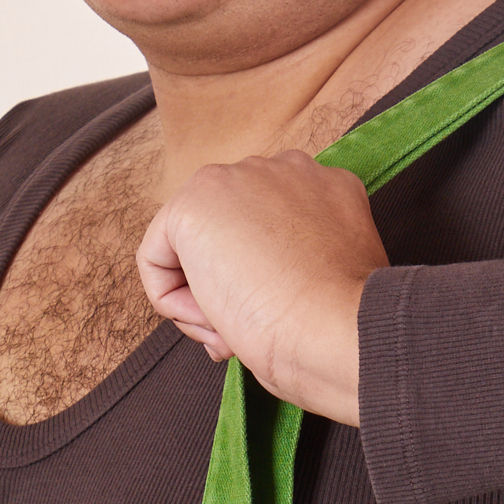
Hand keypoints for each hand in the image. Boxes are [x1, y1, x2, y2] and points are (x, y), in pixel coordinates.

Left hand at [137, 151, 388, 424]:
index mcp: (327, 189)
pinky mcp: (193, 205)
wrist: (343, 333)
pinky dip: (174, 304)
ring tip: (236, 333)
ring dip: (205, 299)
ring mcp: (236, 180)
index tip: (279, 322)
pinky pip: (156, 260)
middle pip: (230, 233)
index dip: (267, 284)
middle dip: (230, 288)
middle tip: (250, 333)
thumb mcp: (336, 284)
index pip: (271, 230)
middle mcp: (283, 170)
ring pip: (192, 246)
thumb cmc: (347, 332)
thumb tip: (255, 292)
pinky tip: (214, 323)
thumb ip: (301, 268)